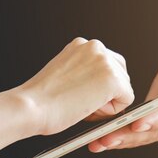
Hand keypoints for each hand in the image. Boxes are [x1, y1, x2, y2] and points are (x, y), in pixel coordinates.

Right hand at [20, 37, 134, 135]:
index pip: (108, 64)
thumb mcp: (65, 75)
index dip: (98, 86)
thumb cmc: (40, 100)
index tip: (80, 94)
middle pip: (121, 74)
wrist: (30, 107)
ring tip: (80, 104)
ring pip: (123, 88)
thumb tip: (100, 86)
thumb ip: (83, 73)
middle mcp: (95, 47)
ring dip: (107, 102)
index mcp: (82, 45)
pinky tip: (87, 108)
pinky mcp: (113, 79)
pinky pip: (127, 100)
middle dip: (107, 93)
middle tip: (81, 102)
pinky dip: (111, 111)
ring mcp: (105, 61)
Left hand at [88, 23, 157, 151]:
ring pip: (145, 135)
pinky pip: (138, 130)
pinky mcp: (157, 118)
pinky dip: (121, 134)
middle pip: (156, 131)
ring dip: (121, 140)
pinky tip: (102, 137)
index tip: (138, 123)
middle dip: (130, 136)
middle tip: (106, 138)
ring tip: (97, 142)